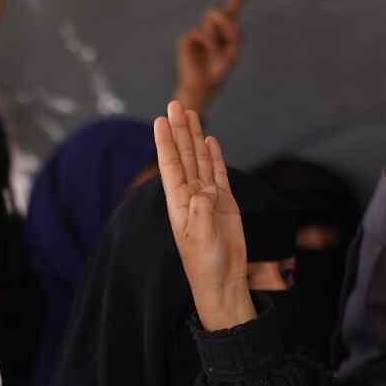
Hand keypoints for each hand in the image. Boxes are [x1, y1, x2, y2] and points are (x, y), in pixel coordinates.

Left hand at [155, 101, 253, 330]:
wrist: (223, 281)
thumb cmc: (207, 265)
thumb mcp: (201, 240)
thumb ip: (201, 213)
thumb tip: (204, 191)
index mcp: (179, 204)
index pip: (170, 167)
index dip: (166, 142)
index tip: (160, 120)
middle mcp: (191, 196)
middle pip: (184, 156)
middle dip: (180, 131)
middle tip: (175, 104)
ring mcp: (208, 198)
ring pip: (200, 160)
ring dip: (195, 138)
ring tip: (190, 114)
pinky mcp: (225, 202)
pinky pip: (218, 173)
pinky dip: (214, 156)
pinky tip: (209, 140)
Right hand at [175, 0, 244, 111]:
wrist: (203, 86)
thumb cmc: (218, 70)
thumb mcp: (234, 50)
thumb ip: (233, 30)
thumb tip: (217, 16)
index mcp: (223, 34)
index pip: (229, 14)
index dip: (235, 0)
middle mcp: (210, 30)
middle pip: (220, 10)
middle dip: (227, 21)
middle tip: (230, 37)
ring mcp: (198, 33)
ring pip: (211, 15)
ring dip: (218, 33)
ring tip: (215, 51)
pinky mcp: (186, 38)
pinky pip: (200, 30)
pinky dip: (208, 41)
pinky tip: (209, 51)